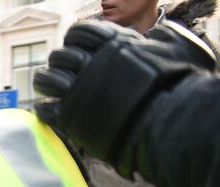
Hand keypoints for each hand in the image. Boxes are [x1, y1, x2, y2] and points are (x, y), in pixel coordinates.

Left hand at [33, 21, 202, 172]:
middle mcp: (92, 65)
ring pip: (46, 80)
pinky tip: (45, 109)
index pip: (80, 31)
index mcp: (112, 46)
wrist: (167, 122)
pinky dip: (43, 109)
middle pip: (60, 56)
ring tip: (45, 85)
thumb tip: (160, 33)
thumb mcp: (177, 49)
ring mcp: (80, 92)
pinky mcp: (73, 118)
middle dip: (59, 61)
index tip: (75, 47)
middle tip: (59, 69)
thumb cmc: (177, 86)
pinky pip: (45, 110)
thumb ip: (164, 38)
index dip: (74, 38)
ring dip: (44, 81)